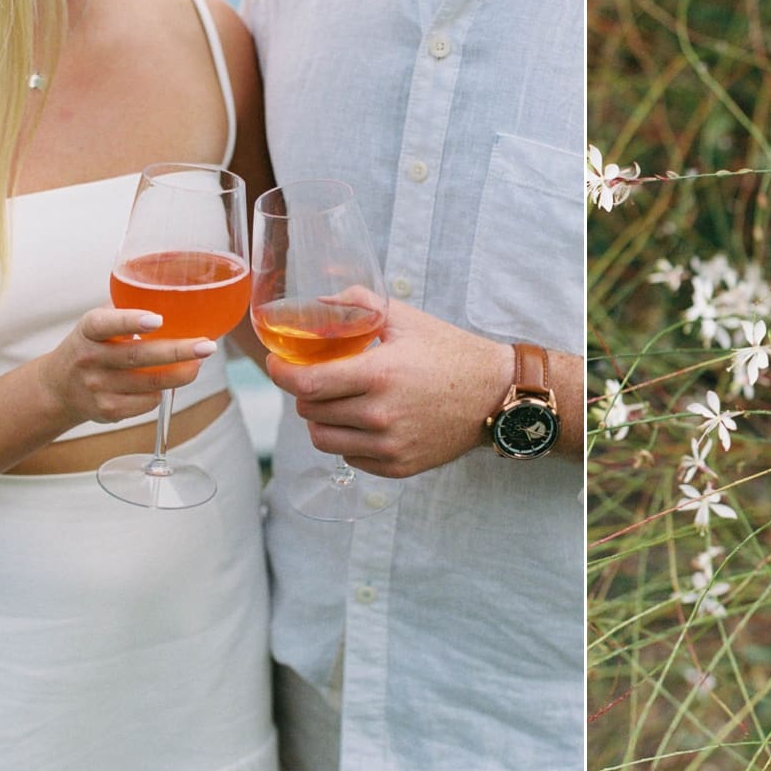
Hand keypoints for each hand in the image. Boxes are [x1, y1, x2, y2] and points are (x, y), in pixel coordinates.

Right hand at [37, 308, 216, 425]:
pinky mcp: (108, 410)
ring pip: (151, 383)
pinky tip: (165, 382)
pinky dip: (163, 392)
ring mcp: (97, 387)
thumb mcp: (99, 322)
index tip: (157, 319)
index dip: (130, 321)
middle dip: (178, 351)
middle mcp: (90, 358)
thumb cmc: (93, 345)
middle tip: (207, 346)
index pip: (105, 324)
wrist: (59, 387)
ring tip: (198, 363)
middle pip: (138, 356)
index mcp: (88, 330)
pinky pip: (148, 402)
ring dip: (181, 374)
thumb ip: (127, 306)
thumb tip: (175, 290)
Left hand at [266, 299, 513, 478]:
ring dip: (321, 419)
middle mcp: (381, 415)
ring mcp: (389, 446)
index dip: (281, 373)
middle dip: (306, 392)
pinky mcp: (398, 467)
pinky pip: (350, 457)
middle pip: (310, 412)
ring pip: (323, 440)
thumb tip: (316, 303)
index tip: (276, 364)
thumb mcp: (405, 319)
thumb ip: (357, 303)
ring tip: (339, 402)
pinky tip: (367, 421)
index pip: (306, 384)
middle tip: (319, 378)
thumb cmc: (450, 352)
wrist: (495, 395)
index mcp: (380, 375)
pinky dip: (348, 440)